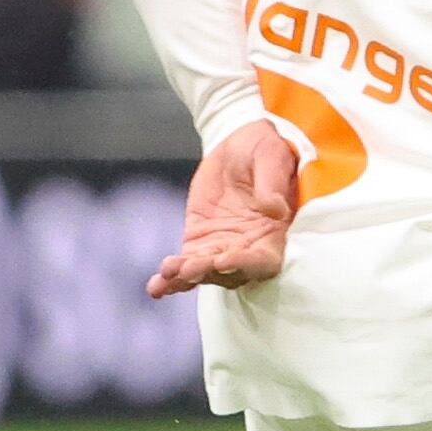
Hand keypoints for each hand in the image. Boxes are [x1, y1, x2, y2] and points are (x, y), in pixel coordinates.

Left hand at [149, 120, 302, 296]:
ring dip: (187, 277)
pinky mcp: (199, 240)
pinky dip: (171, 279)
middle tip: (189, 268)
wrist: (241, 143)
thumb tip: (275, 209)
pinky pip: (186, 263)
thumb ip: (273, 183)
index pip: (264, 260)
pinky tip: (156, 287)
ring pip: (205, 272)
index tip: (225, 260)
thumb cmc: (266, 148)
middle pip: (230, 272)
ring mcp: (223, 246)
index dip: (246, 264)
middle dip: (208, 271)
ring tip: (168, 274)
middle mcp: (250, 247)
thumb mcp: (272, 156)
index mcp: (275, 233)